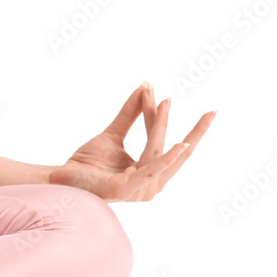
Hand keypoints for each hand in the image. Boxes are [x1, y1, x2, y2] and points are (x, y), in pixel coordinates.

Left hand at [48, 82, 215, 201]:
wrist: (61, 177)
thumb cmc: (87, 163)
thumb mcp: (113, 134)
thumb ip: (131, 114)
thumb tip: (146, 86)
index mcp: (149, 173)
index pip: (163, 142)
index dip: (163, 118)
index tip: (167, 95)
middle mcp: (150, 185)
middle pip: (177, 154)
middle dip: (196, 133)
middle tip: (214, 112)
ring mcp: (140, 190)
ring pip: (157, 151)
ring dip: (160, 126)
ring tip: (166, 102)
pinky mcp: (127, 190)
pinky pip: (151, 170)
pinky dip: (166, 158)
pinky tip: (179, 145)